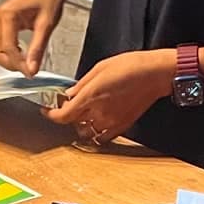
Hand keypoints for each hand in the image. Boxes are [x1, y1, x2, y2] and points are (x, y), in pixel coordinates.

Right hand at [0, 0, 67, 74]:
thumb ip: (37, 49)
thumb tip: (32, 70)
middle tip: (28, 68)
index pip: (7, 47)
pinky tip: (19, 54)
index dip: (18, 63)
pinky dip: (4, 54)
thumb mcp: (46, 26)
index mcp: (8, 15)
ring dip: (4, 60)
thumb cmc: (49, 1)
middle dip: (9, 63)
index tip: (31, 72)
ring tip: (23, 61)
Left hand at [46, 49, 171, 146]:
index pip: (63, 115)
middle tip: (68, 105)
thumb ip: (82, 84)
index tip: (47, 110)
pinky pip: (103, 136)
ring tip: (83, 114)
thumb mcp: (100, 68)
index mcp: (90, 96)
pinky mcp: (122, 126)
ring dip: (81, 125)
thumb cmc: (131, 66)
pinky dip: (96, 132)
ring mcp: (111, 122)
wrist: (155, 73)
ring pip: (87, 132)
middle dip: (67, 115)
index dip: (52, 115)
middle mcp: (99, 112)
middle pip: (73, 123)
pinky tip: (97, 122)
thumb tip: (69, 94)